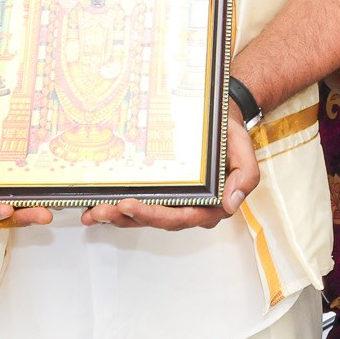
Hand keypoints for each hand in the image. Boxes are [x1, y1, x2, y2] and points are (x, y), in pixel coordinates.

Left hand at [84, 108, 259, 228]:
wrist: (220, 117)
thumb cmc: (230, 137)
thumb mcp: (244, 152)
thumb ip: (245, 178)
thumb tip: (231, 203)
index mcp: (212, 207)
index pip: (180, 218)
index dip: (154, 216)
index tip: (130, 205)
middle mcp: (191, 209)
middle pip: (157, 220)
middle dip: (127, 217)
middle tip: (102, 209)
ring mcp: (174, 203)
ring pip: (144, 216)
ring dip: (117, 216)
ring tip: (94, 211)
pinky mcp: (162, 194)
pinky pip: (139, 205)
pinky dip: (117, 207)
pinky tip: (97, 205)